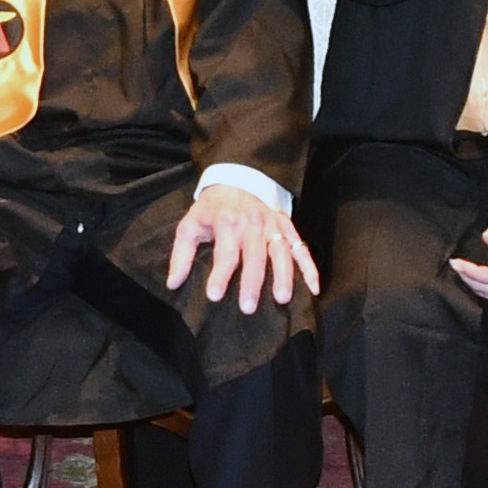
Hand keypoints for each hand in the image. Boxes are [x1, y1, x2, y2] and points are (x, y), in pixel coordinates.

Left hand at [166, 181, 319, 316]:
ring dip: (283, 276)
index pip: (225, 253)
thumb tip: (173, 283)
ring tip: (281, 299)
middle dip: (252, 283)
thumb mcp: (189, 226)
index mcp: (227, 222)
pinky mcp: (287, 228)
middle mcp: (252, 223)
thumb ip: (181, 256)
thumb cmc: (211, 210)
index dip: (220, 275)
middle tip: (248, 308)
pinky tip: (313, 288)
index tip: (214, 296)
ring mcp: (273, 225)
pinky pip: (301, 248)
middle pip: (255, 256)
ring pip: (281, 253)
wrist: (236, 180)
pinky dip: (310, 268)